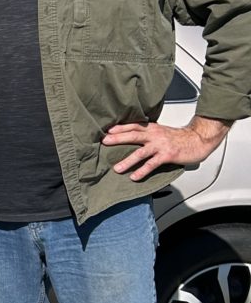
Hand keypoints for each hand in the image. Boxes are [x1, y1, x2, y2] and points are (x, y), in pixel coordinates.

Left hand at [103, 116, 231, 180]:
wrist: (198, 140)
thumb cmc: (179, 137)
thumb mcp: (161, 131)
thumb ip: (148, 133)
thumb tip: (133, 137)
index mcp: (152, 128)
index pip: (133, 126)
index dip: (120, 128)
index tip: (107, 131)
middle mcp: (154, 135)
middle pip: (133, 135)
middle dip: (117, 139)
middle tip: (104, 142)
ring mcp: (160, 146)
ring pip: (140, 153)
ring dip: (127, 161)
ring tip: (117, 168)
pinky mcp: (167, 156)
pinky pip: (152, 164)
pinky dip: (142, 171)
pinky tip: (134, 177)